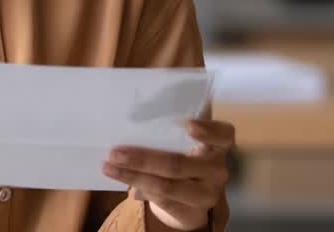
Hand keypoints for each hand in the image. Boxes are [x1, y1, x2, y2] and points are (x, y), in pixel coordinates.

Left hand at [102, 116, 234, 230]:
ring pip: (167, 186)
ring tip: (110, 166)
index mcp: (217, 145)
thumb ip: (167, 131)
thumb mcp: (182, 143)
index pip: (224, 134)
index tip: (187, 125)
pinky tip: (122, 178)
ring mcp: (207, 194)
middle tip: (115, 152)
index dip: (208, 130)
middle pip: (180, 163)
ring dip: (134, 176)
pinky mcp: (192, 212)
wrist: (189, 199)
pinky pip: (163, 200)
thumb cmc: (182, 156)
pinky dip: (139, 187)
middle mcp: (216, 169)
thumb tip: (130, 120)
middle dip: (143, 158)